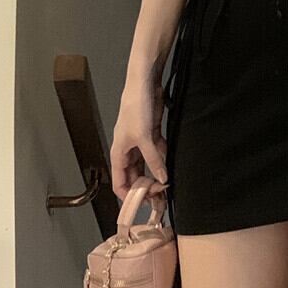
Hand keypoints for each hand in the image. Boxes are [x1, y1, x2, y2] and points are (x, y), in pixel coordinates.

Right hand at [110, 77, 168, 202]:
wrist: (144, 83)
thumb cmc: (136, 108)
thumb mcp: (145, 137)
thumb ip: (154, 159)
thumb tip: (162, 179)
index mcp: (119, 152)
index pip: (120, 182)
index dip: (129, 196)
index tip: (143, 204)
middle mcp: (128, 150)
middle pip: (134, 175)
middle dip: (145, 187)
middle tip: (160, 198)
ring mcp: (140, 142)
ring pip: (146, 165)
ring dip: (155, 175)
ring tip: (166, 187)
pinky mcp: (152, 133)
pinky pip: (156, 152)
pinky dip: (162, 158)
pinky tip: (168, 165)